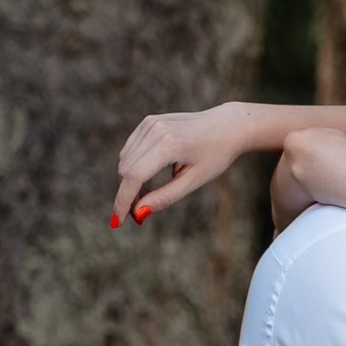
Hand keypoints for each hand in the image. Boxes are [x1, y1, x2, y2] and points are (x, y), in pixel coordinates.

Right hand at [111, 106, 259, 226]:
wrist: (228, 126)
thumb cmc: (215, 156)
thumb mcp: (194, 181)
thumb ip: (165, 198)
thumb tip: (138, 213)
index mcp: (169, 144)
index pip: (134, 176)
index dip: (122, 202)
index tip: (117, 223)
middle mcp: (156, 130)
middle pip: (125, 170)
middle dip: (128, 195)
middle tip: (141, 214)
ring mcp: (150, 123)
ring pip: (124, 161)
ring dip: (130, 182)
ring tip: (149, 194)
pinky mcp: (148, 122)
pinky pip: (130, 150)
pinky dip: (133, 167)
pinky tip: (148, 176)